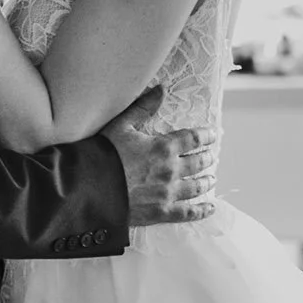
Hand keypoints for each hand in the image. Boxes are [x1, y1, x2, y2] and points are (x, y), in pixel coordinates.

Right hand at [103, 89, 217, 224]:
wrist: (89, 188)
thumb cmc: (103, 154)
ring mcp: (168, 193)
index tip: (212, 135)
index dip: (206, 136)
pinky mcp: (161, 212)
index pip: (193, 139)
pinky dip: (201, 211)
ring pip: (196, 186)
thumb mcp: (121, 124)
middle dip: (207, 158)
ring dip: (206, 181)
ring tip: (211, 179)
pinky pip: (187, 213)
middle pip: (198, 163)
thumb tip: (161, 90)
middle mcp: (171, 170)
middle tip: (211, 156)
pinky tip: (209, 208)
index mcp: (163, 147)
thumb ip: (143, 107)